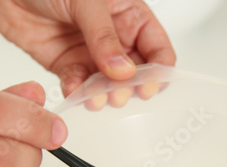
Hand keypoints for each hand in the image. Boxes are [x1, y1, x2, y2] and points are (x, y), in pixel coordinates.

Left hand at [0, 0, 175, 97]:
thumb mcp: (86, 0)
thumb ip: (105, 36)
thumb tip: (124, 70)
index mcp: (129, 15)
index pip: (157, 49)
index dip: (158, 71)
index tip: (149, 86)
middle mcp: (114, 37)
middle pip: (135, 73)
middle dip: (128, 87)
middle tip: (118, 94)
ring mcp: (91, 53)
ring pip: (107, 84)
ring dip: (103, 94)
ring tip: (95, 96)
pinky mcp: (68, 65)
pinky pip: (78, 84)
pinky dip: (77, 91)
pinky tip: (74, 89)